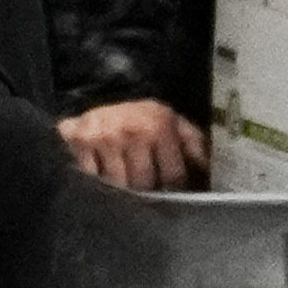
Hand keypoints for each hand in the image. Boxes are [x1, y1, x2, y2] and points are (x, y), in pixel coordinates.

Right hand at [56, 96, 207, 192]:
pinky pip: (91, 178)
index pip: (172, 175)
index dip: (174, 190)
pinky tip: (100, 178)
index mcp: (160, 126)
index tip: (172, 196)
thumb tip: (208, 172)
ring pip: (117, 185)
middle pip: (143, 185)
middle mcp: (132, 132)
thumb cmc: (144, 115)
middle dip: (146, 192)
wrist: (101, 91)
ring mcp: (104, 138)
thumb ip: (193, 145)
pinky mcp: (79, 142)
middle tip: (145, 192)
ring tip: (123, 187)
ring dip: (120, 191)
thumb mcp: (174, 122)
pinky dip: (96, 182)